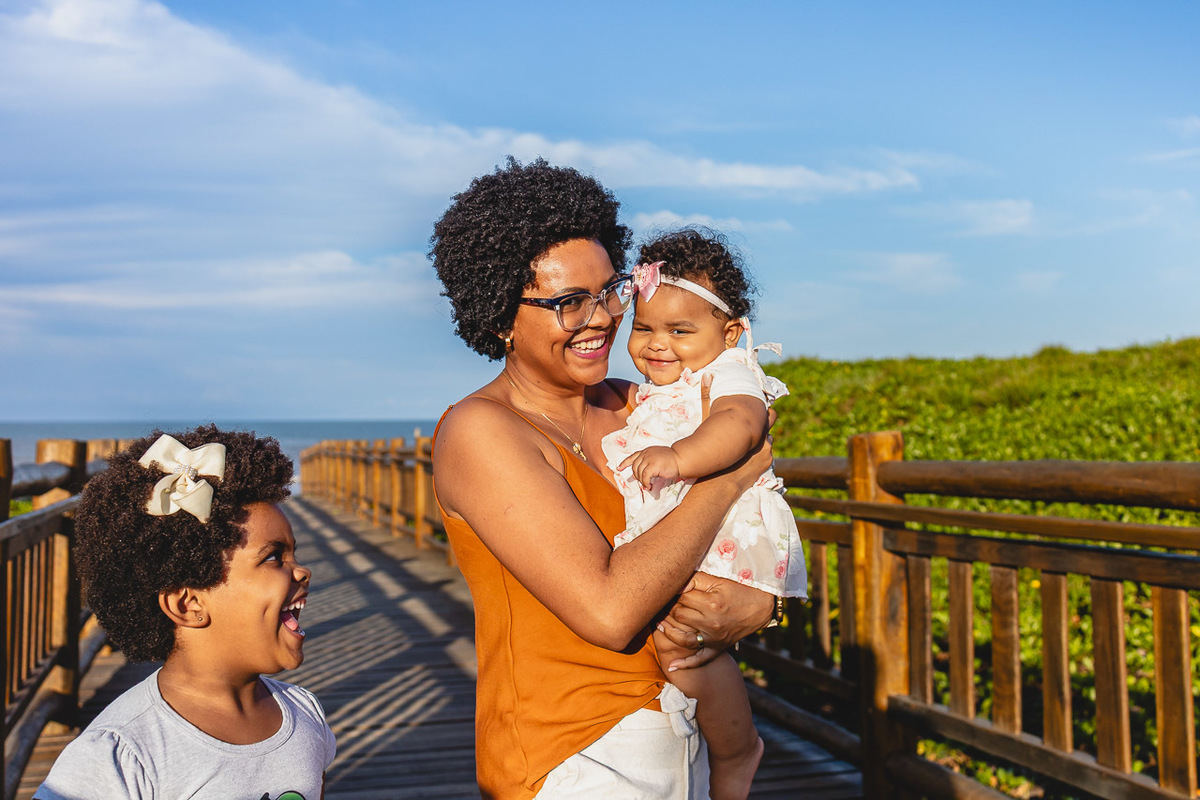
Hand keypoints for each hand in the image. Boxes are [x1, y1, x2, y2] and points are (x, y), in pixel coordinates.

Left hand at [620, 446, 681, 488]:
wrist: (681, 458)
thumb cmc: (672, 459)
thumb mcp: (658, 457)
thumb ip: (650, 462)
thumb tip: (643, 474)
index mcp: (647, 451)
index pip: (633, 456)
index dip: (624, 463)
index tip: (619, 468)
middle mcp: (646, 454)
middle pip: (634, 467)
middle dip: (637, 476)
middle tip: (644, 482)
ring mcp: (649, 459)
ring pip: (639, 473)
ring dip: (642, 481)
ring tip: (648, 485)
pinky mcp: (653, 465)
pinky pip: (644, 477)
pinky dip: (646, 483)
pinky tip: (649, 485)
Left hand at [657, 573, 773, 669]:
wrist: (761, 608)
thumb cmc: (739, 591)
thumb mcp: (719, 581)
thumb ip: (696, 580)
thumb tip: (676, 585)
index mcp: (712, 604)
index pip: (682, 598)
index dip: (674, 592)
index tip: (670, 590)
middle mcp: (712, 623)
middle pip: (679, 616)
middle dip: (671, 608)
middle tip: (666, 604)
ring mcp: (714, 638)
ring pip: (682, 638)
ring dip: (668, 631)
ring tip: (660, 624)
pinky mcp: (717, 648)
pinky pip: (699, 659)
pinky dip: (685, 664)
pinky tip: (671, 666)